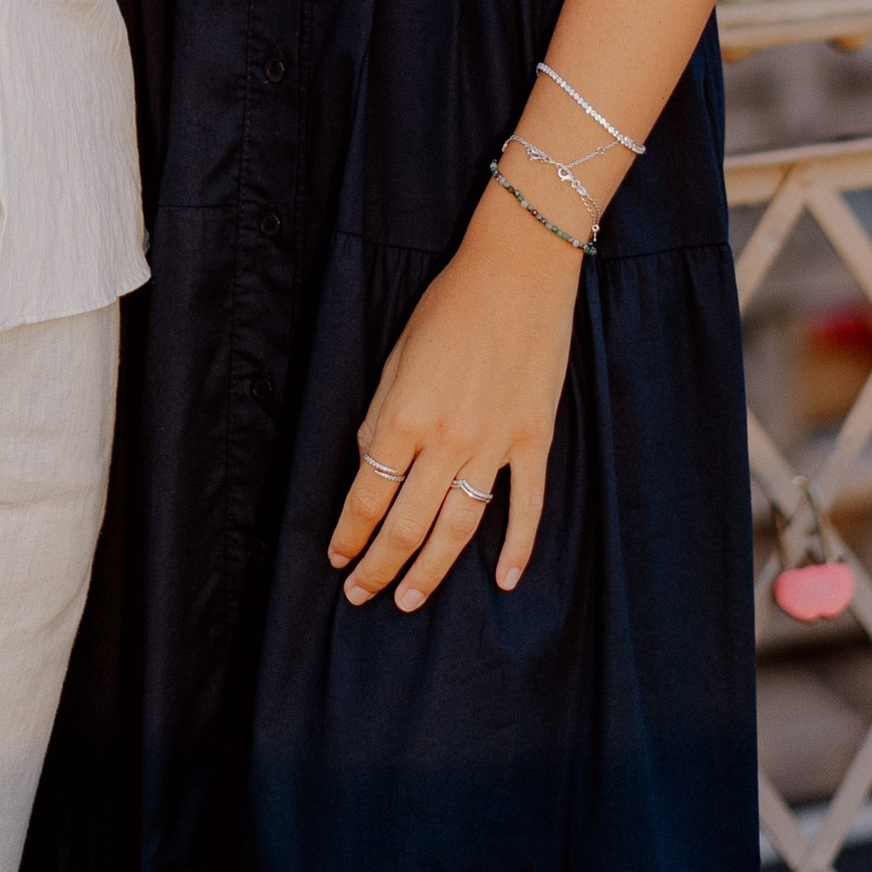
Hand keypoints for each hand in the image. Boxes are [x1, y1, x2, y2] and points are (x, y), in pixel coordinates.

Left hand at [327, 185, 578, 609]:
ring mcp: (495, 443)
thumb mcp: (398, 355)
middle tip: (361, 596)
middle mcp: (446, 438)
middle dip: (378, 566)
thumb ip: (380, 416)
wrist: (518, 270)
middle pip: (406, 524)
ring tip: (409, 601)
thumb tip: (372, 466)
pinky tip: (505, 579)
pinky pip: (526, 505)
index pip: (367, 495)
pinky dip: (518, 547)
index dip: (349, 534)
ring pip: (459, 528)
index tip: (337, 559)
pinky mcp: (534, 438)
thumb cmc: (450, 304)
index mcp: (404, 415)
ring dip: (431, 571)